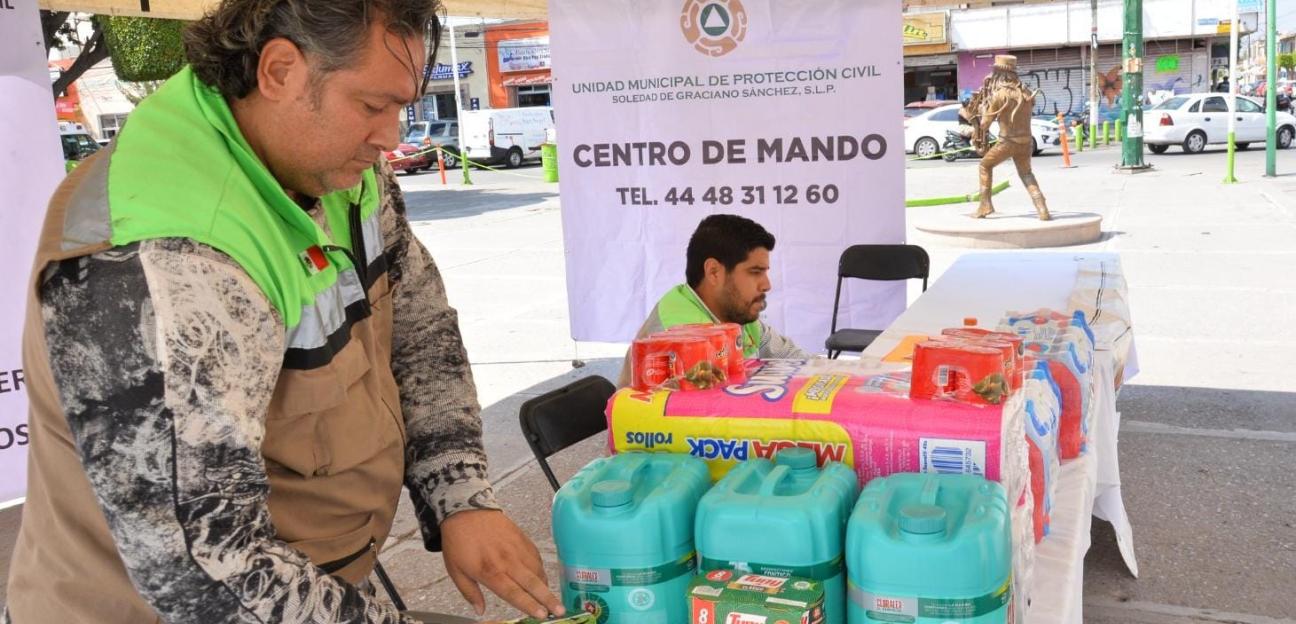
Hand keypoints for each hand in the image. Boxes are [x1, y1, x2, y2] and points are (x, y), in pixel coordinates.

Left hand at [440, 509, 564, 619]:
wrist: (465, 510)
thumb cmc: (458, 541)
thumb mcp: (455, 570)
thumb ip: (469, 592)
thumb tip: (480, 611)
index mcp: (489, 570)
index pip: (513, 592)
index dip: (528, 604)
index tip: (541, 615)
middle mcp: (507, 560)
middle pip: (532, 583)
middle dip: (548, 598)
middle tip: (560, 611)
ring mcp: (516, 548)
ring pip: (538, 570)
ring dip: (546, 585)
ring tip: (551, 597)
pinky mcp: (522, 538)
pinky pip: (536, 556)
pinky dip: (541, 569)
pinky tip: (541, 577)